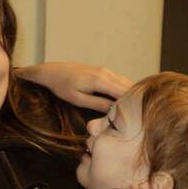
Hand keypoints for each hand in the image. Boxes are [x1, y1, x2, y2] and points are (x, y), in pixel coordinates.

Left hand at [14, 62, 132, 111]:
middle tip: (134, 117)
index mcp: (100, 80)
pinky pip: (120, 80)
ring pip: (126, 83)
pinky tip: (121, 101)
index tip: (132, 118)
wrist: (53, 71)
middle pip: (129, 87)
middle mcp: (106, 73)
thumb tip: (114, 111)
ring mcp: (106, 70)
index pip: (124, 93)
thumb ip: (97, 104)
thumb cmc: (62, 86)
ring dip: (129, 95)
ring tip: (129, 111)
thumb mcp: (78, 99)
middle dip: (133, 101)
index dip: (130, 106)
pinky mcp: (104, 70)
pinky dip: (124, 90)